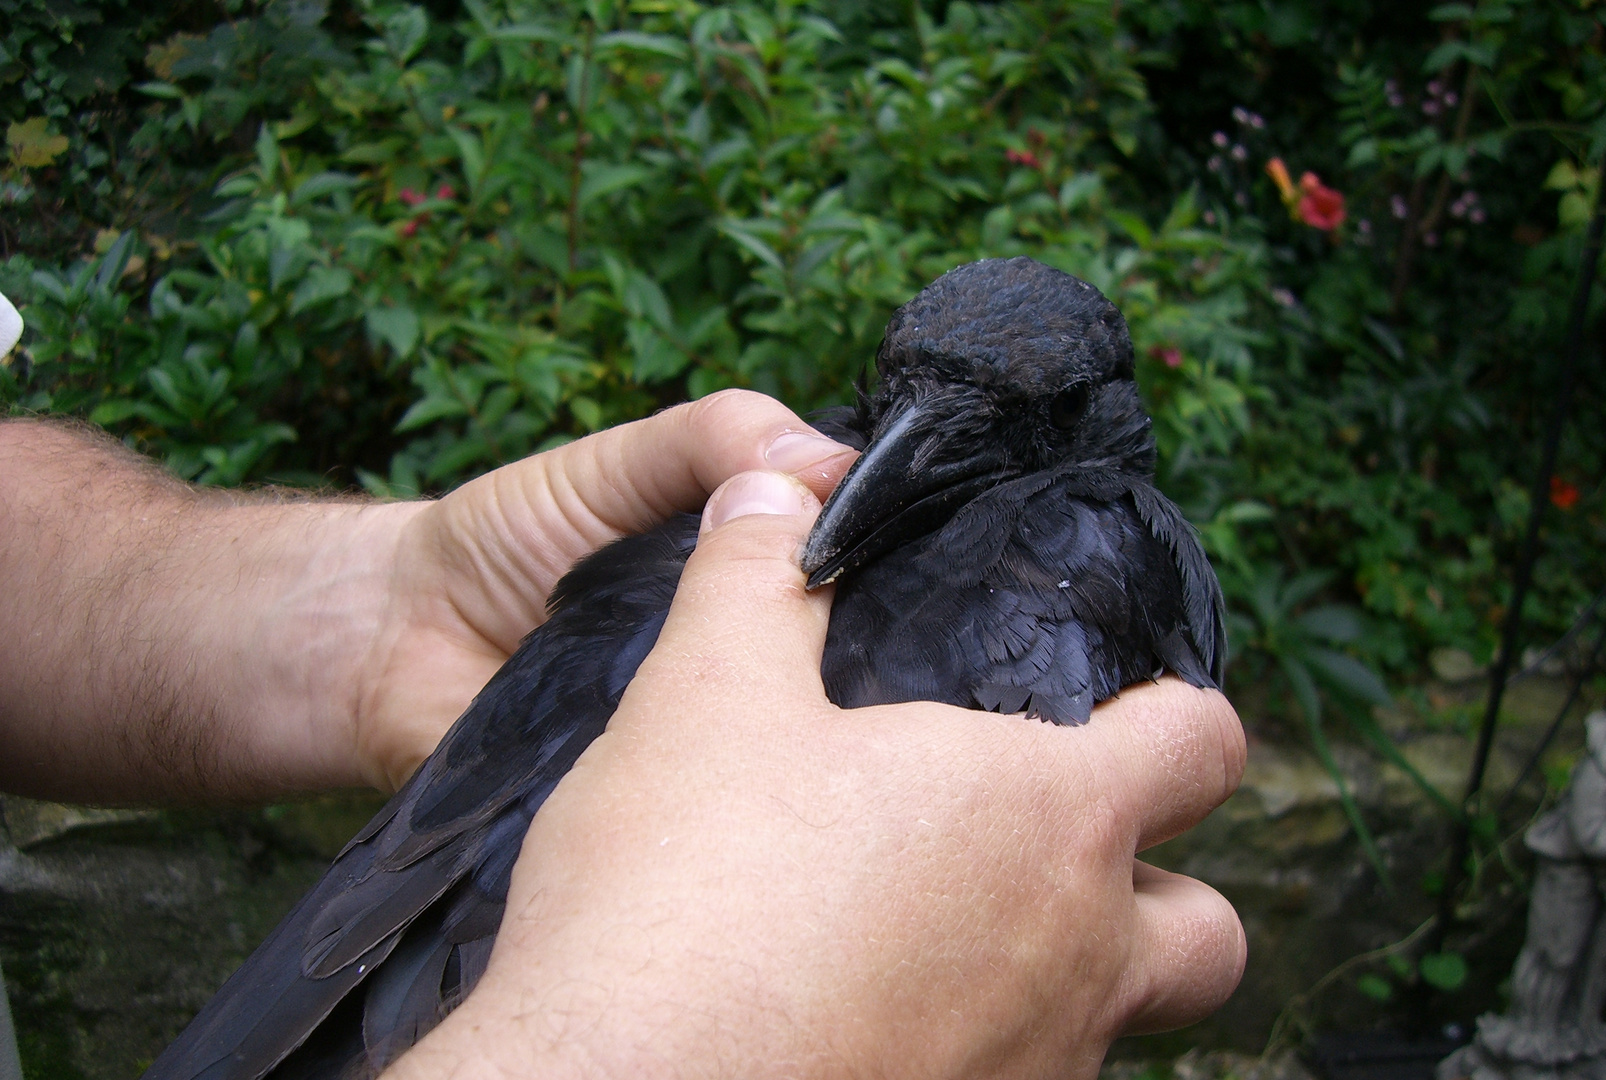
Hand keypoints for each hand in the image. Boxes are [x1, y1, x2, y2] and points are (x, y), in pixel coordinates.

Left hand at [348, 391, 854, 789]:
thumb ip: (711, 439)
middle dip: (866, 677)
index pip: (862, 594)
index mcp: (757, 589)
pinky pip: (702, 816)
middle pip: (841, 685)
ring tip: (828, 736)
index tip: (928, 583)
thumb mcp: (613, 464)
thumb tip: (831, 461)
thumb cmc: (506, 539)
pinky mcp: (652, 816)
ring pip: (782, 755)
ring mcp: (703, 751)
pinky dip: (719, 802)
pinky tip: (749, 796)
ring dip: (797, 742)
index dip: (894, 585)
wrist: (387, 641)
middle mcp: (745, 673)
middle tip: (894, 675)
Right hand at [388, 470, 1246, 1078]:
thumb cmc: (682, 896)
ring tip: (931, 941)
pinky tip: (869, 1022)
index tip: (1113, 706)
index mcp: (1047, 816)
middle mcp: (1077, 959)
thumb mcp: (703, 698)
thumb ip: (756, 580)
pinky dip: (980, 1050)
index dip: (1173, 711)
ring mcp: (1036, 1071)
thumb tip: (774, 489)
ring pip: (1113, 1025)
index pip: (1203, 742)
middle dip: (1154, 885)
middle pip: (1208, 928)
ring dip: (1062, 978)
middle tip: (1038, 854)